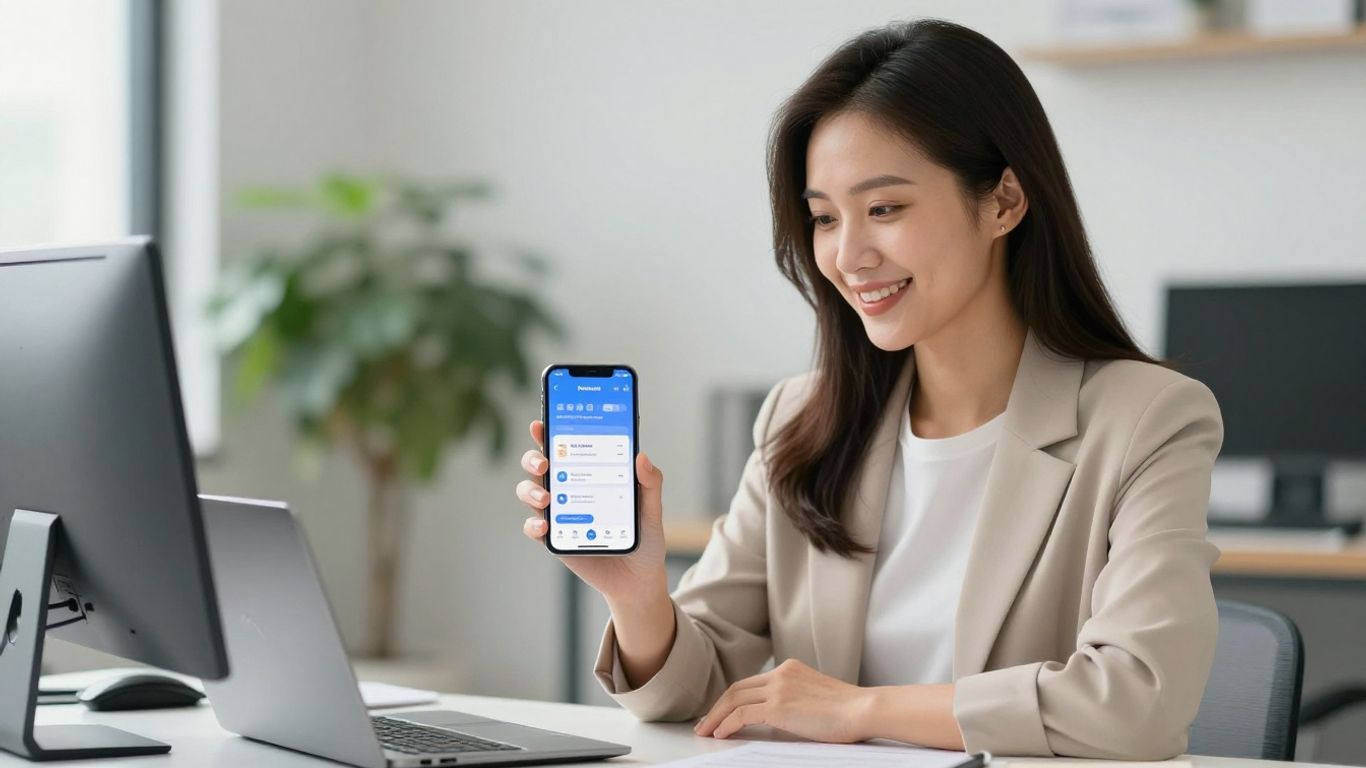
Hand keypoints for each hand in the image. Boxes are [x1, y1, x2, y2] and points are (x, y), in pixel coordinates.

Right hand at [514, 420, 668, 606]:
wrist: (638, 580)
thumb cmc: (644, 539)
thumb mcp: (651, 510)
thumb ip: (650, 484)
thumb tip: (642, 456)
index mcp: (589, 473)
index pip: (565, 446)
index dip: (548, 432)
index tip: (542, 424)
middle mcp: (569, 488)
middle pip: (538, 465)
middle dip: (533, 458)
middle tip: (544, 463)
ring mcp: (559, 513)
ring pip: (529, 492)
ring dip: (531, 490)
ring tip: (546, 498)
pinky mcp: (554, 538)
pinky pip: (534, 527)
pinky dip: (533, 524)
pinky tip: (543, 525)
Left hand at [693, 658, 872, 742]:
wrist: (863, 709)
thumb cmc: (848, 710)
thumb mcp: (815, 696)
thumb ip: (795, 698)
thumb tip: (779, 716)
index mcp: (789, 669)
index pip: (750, 683)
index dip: (731, 699)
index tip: (720, 712)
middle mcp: (780, 673)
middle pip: (736, 689)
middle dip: (717, 707)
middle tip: (705, 723)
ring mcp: (778, 688)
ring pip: (734, 700)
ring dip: (716, 717)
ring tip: (706, 731)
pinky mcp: (778, 706)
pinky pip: (742, 714)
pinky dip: (727, 724)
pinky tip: (722, 734)